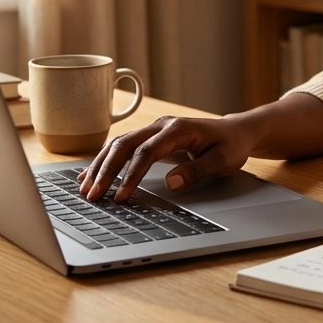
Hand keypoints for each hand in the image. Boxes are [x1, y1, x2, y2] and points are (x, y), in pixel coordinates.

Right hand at [77, 115, 258, 201]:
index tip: (121, 196)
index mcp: (178, 129)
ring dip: (100, 165)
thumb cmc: (231, 145)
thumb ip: (197, 170)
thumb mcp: (223, 160)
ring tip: (85, 188)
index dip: (131, 175)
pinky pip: (123, 146)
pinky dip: (105, 159)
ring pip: (119, 143)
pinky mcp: (151, 136)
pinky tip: (90, 173)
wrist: (236, 131)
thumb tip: (171, 183)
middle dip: (106, 170)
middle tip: (92, 195)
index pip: (146, 152)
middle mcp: (161, 125)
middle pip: (125, 145)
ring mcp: (154, 129)